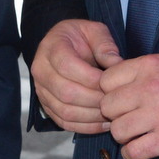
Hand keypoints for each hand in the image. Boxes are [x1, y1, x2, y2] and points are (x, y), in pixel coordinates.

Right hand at [30, 19, 120, 133]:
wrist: (63, 44)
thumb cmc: (81, 37)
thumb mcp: (95, 31)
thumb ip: (105, 45)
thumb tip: (117, 66)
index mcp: (52, 48)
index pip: (67, 66)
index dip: (91, 78)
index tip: (111, 83)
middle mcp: (41, 70)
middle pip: (66, 92)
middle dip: (94, 100)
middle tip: (115, 101)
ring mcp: (41, 90)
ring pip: (65, 111)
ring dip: (92, 116)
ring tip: (112, 114)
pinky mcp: (46, 105)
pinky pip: (64, 122)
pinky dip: (85, 127)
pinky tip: (103, 124)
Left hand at [100, 54, 158, 158]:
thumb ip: (144, 71)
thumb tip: (118, 81)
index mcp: (149, 66)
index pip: (106, 80)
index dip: (110, 92)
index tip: (121, 100)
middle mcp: (150, 88)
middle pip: (107, 106)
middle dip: (116, 115)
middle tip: (129, 119)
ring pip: (117, 130)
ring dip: (124, 136)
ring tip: (137, 135)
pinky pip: (133, 152)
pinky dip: (133, 154)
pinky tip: (143, 149)